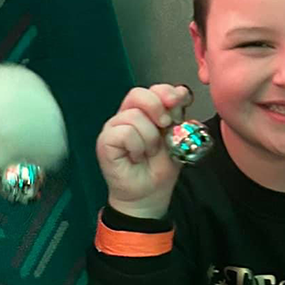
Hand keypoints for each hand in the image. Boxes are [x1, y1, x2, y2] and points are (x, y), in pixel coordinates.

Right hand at [96, 84, 192, 218]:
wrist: (149, 195)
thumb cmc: (159, 168)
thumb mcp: (176, 137)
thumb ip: (177, 114)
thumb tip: (180, 92)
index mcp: (144, 112)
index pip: (153, 89)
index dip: (167, 93)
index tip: (179, 103)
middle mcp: (126, 116)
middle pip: (138, 94)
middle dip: (157, 108)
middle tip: (164, 127)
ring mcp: (113, 128)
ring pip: (134, 117)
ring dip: (149, 138)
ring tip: (148, 153)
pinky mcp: (105, 141)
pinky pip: (124, 133)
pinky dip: (136, 146)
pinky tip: (136, 157)